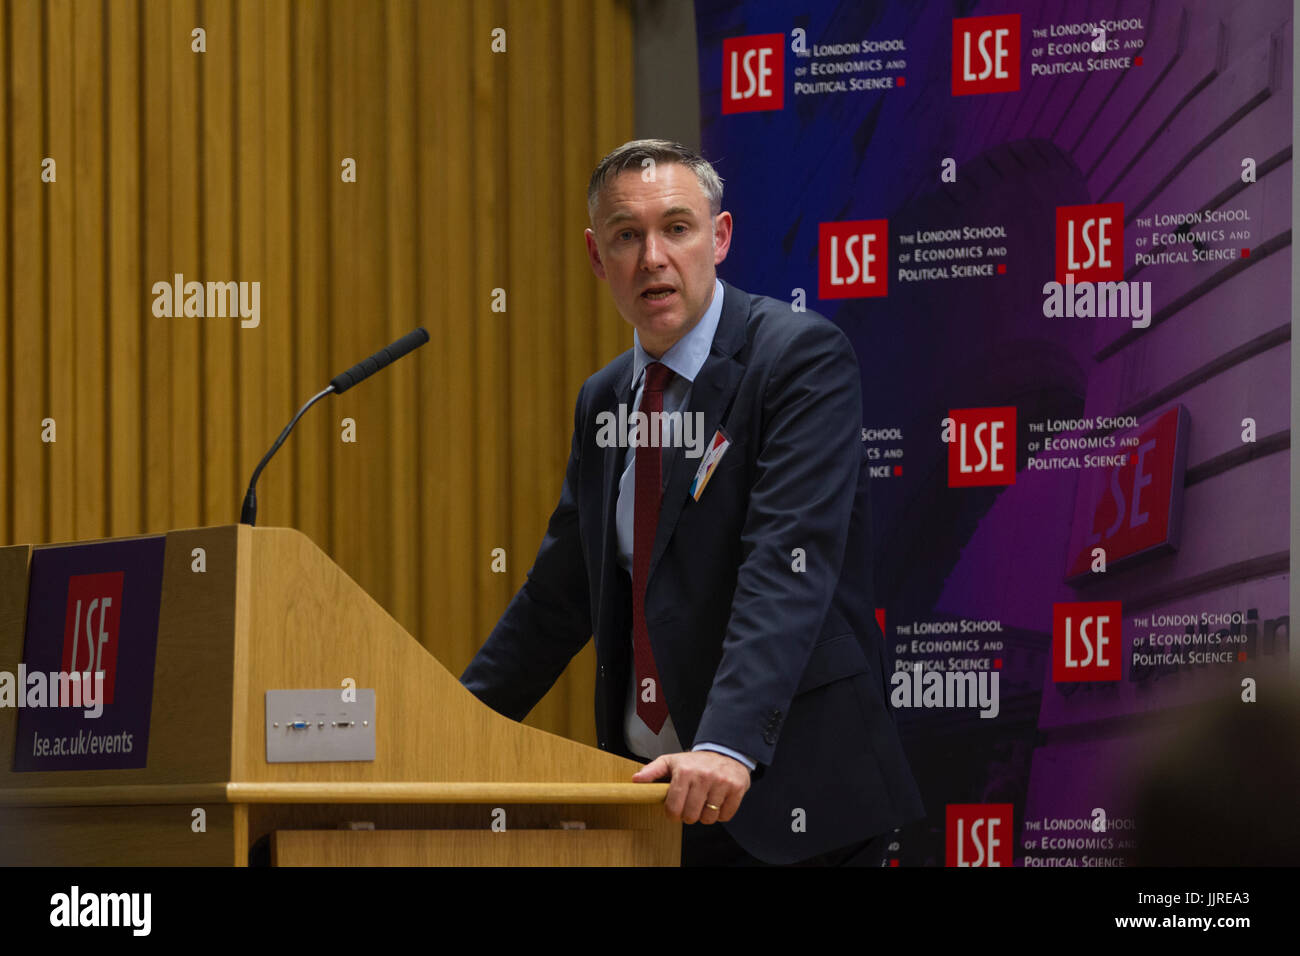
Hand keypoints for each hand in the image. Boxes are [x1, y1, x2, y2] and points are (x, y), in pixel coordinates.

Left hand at [632, 750, 750, 824]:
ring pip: (709, 818)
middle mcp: (704, 776)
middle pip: (691, 816)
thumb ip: (652, 771)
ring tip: (704, 803)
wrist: (726, 751)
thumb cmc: (695, 762)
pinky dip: (720, 814)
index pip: (674, 807)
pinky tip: (717, 802)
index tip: (674, 811)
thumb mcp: (671, 762)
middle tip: (690, 806)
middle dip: (688, 815)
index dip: (672, 814)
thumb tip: (636, 780)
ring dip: (705, 816)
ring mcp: (722, 782)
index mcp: (685, 771)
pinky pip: (725, 816)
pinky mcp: (737, 788)